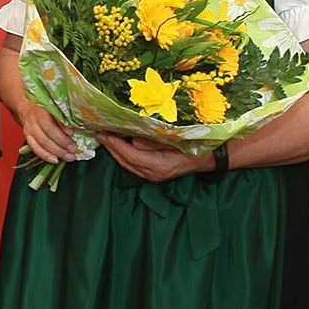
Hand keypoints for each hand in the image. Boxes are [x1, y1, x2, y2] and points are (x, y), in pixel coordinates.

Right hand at [15, 99, 81, 163]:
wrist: (28, 111)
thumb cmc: (45, 110)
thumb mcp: (54, 110)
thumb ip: (62, 119)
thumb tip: (72, 131)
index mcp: (42, 111)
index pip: (51, 123)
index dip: (62, 129)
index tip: (72, 134)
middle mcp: (34, 121)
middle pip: (48, 135)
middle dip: (62, 144)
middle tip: (73, 149)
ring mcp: (30, 130)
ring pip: (43, 143)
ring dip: (57, 152)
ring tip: (69, 157)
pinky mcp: (28, 138)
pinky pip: (36, 149)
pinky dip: (46, 156)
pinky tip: (55, 160)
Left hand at [93, 131, 211, 184]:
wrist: (210, 158)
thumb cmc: (196, 145)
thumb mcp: (176, 139)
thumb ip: (153, 141)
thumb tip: (132, 139)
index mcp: (159, 165)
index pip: (131, 155)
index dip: (115, 144)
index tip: (103, 133)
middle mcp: (154, 173)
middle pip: (125, 161)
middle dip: (110, 147)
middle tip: (98, 132)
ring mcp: (153, 176)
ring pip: (127, 164)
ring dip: (115, 151)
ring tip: (105, 137)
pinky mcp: (154, 173)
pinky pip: (133, 165)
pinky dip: (123, 154)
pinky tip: (118, 145)